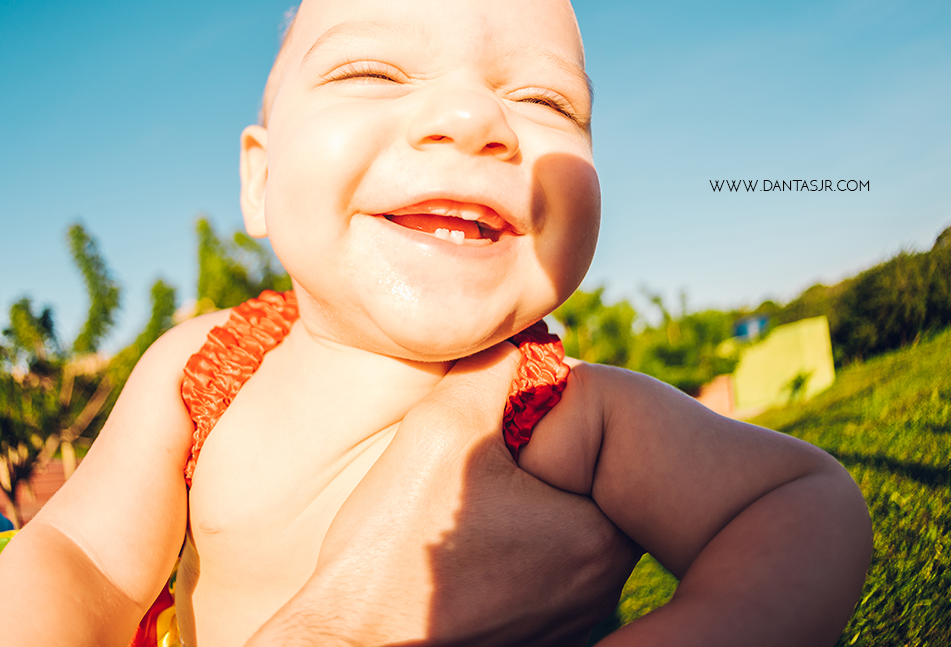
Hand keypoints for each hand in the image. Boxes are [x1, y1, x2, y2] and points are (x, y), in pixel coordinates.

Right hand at [248, 344, 641, 645]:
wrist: (348, 645)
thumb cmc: (390, 548)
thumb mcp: (441, 429)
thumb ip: (492, 369)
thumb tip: (525, 336)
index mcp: (598, 534)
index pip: (598, 445)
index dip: (545, 425)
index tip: (494, 435)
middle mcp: (602, 587)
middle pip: (579, 490)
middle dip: (532, 470)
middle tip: (471, 476)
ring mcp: (574, 622)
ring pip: (556, 535)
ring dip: (520, 515)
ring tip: (455, 520)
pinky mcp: (541, 642)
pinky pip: (538, 579)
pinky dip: (508, 560)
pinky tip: (461, 562)